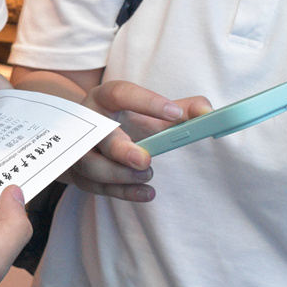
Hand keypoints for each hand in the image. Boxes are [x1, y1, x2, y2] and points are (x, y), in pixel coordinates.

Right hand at [66, 81, 211, 200]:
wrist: (91, 137)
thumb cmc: (128, 122)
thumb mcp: (151, 111)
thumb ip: (182, 109)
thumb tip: (208, 113)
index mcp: (104, 99)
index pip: (120, 94)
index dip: (146, 102)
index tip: (175, 113)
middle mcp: (87, 122)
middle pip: (97, 135)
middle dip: (120, 149)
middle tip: (144, 159)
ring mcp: (79, 149)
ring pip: (90, 165)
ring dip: (120, 174)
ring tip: (147, 174)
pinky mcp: (79, 174)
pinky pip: (95, 186)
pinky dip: (122, 192)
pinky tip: (147, 193)